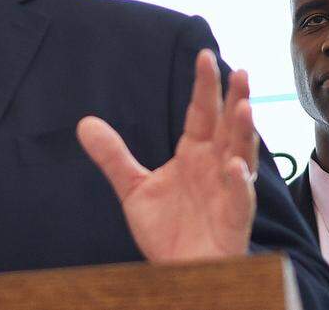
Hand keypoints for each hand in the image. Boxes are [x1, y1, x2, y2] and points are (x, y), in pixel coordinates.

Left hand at [78, 49, 257, 262]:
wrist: (177, 272)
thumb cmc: (167, 230)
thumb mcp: (133, 188)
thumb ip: (113, 156)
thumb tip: (84, 123)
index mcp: (194, 154)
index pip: (201, 113)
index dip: (204, 86)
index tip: (204, 55)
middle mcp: (216, 166)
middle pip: (228, 127)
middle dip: (235, 99)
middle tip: (240, 72)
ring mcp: (228, 192)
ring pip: (241, 155)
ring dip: (244, 132)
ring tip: (244, 107)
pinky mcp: (233, 221)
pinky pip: (240, 199)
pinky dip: (239, 183)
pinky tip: (234, 167)